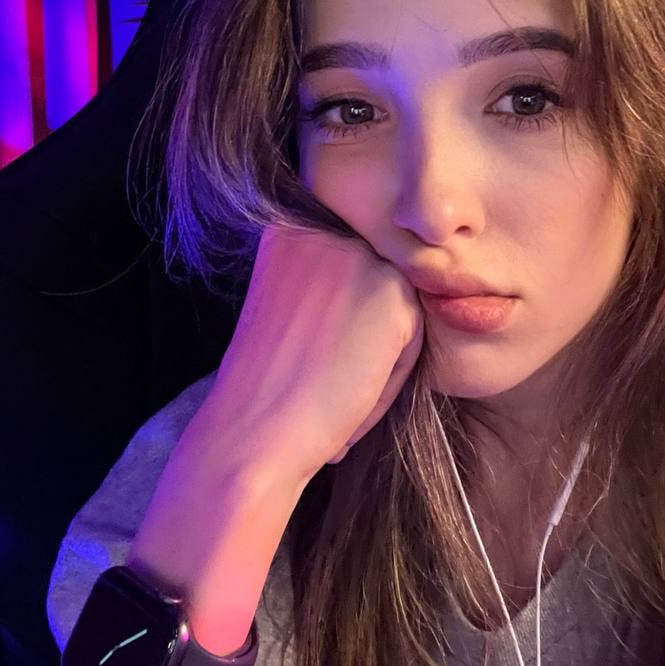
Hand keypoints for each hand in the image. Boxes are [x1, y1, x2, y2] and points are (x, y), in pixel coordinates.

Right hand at [198, 224, 425, 484]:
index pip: (346, 274)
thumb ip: (322, 283)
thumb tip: (368, 292)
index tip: (308, 362)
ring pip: (398, 313)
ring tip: (332, 390)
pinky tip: (349, 395)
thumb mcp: (282, 307)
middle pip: (375, 288)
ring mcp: (359, 258)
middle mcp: (325, 232)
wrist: (250, 434)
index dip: (334, 329)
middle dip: (359, 339)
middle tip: (321, 380)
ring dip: (378, 359)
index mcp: (288, 231)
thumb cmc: (263, 388)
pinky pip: (414, 341)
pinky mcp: (391, 293)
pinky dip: (390, 379)